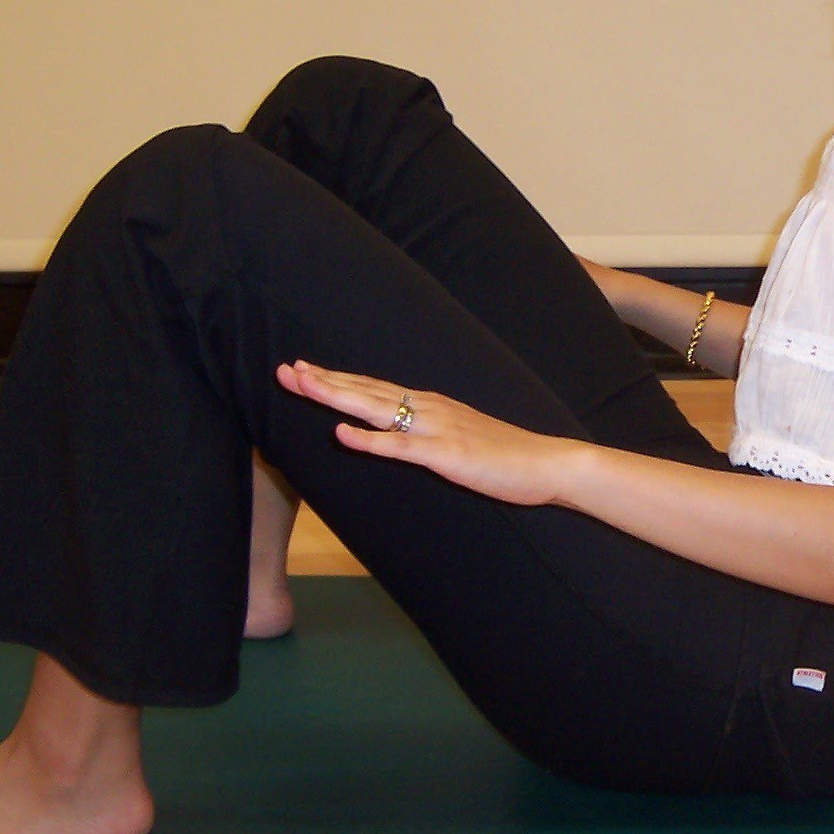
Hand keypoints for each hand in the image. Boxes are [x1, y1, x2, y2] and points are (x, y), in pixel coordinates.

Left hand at [275, 361, 580, 505]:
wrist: (548, 464)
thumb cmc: (507, 455)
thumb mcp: (460, 435)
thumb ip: (428, 431)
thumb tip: (400, 431)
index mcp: (431, 405)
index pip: (374, 387)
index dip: (335, 379)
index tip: (302, 370)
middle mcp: (429, 409)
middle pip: (367, 391)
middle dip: (323, 381)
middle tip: (285, 370)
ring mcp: (437, 430)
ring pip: (377, 409)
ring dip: (337, 397)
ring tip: (303, 385)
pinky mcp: (447, 456)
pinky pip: (401, 447)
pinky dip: (369, 440)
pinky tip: (343, 435)